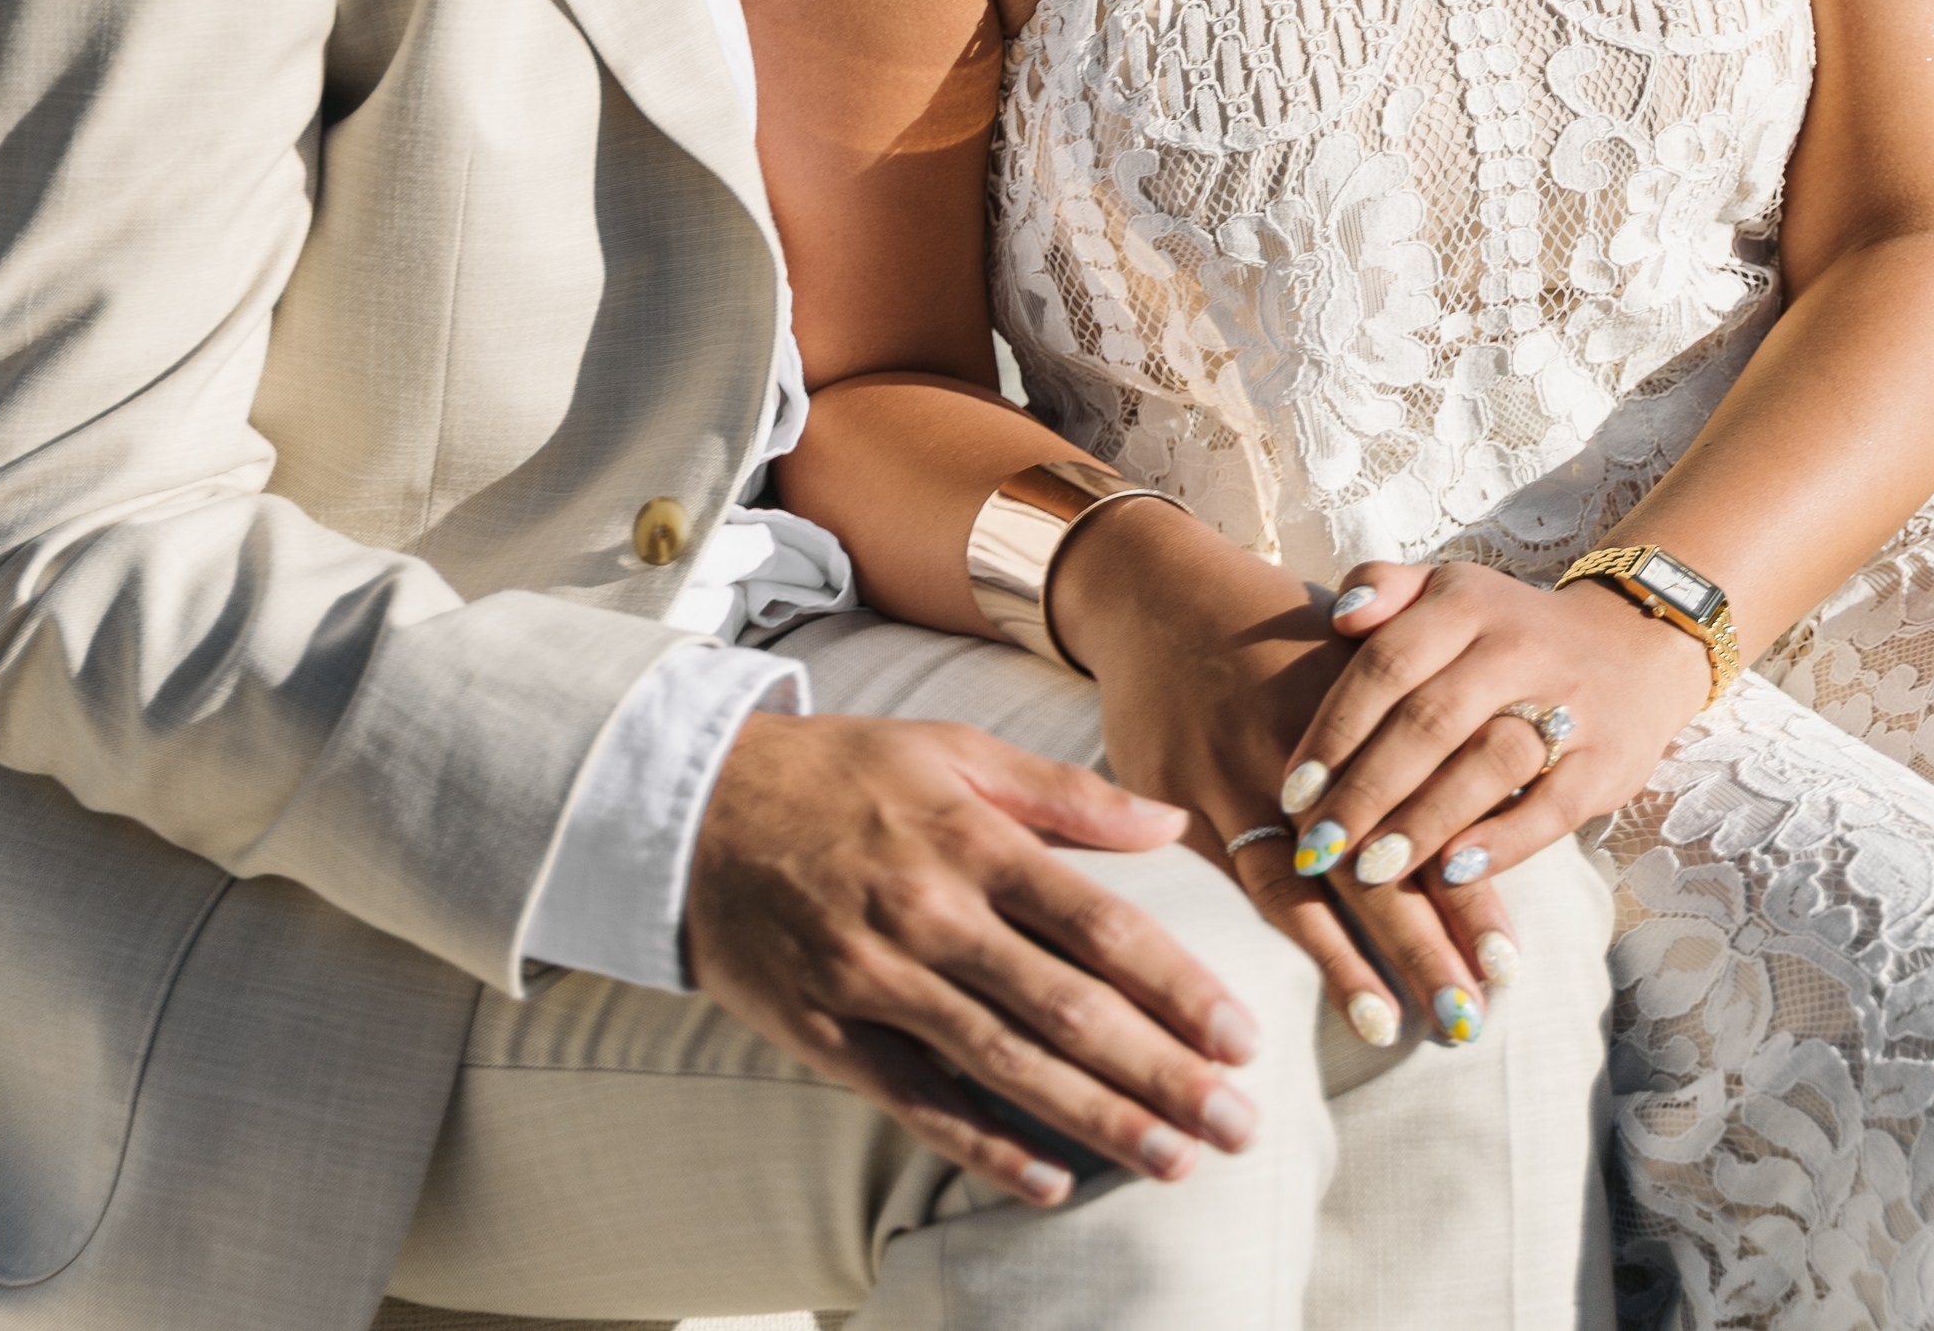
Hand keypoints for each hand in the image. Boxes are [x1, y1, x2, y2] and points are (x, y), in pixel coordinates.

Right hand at [685, 711, 1264, 1207]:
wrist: (690, 806)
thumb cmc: (836, 772)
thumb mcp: (950, 750)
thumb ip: (1064, 794)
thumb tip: (1168, 826)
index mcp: (969, 839)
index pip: (1096, 924)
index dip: (1176, 986)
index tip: (1243, 1036)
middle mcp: (929, 914)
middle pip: (1065, 1008)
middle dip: (1161, 1073)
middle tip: (1240, 1125)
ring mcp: (874, 979)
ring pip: (1004, 1066)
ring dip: (1097, 1120)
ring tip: (1176, 1162)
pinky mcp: (826, 1032)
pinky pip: (917, 1102)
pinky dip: (984, 1148)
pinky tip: (1051, 1182)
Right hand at [1050, 508, 1511, 1049]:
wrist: (1158, 596)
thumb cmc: (1274, 631)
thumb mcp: (1350, 647)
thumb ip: (1414, 714)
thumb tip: (1496, 789)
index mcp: (1360, 703)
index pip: (1430, 809)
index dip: (1468, 889)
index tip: (1508, 964)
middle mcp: (1302, 746)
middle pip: (1374, 859)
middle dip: (1427, 943)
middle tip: (1474, 1018)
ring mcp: (1234, 774)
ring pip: (1305, 883)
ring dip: (1357, 961)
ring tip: (1405, 1027)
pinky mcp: (1180, 799)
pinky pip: (1238, 877)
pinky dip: (1288, 936)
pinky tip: (1313, 993)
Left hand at [1274, 559, 1713, 907]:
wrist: (1632, 646)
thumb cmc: (1508, 631)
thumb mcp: (1447, 591)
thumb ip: (1384, 587)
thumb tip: (1337, 616)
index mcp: (1465, 604)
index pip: (1386, 664)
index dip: (1336, 728)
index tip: (1291, 790)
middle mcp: (1515, 647)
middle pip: (1429, 720)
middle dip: (1366, 789)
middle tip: (1318, 846)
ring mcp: (1568, 705)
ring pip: (1487, 763)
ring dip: (1423, 821)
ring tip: (1369, 871)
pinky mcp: (1607, 761)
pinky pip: (1549, 807)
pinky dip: (1499, 844)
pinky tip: (1450, 876)